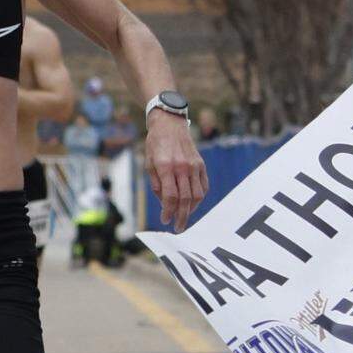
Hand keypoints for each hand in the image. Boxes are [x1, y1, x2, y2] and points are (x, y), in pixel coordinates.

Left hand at [145, 111, 207, 232]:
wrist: (169, 124)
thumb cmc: (155, 144)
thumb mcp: (148, 163)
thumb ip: (156, 184)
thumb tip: (164, 204)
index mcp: (165, 166)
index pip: (170, 196)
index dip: (168, 212)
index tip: (165, 220)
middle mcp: (182, 167)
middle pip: (185, 199)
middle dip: (181, 217)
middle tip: (178, 228)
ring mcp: (194, 165)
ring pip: (197, 195)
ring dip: (191, 210)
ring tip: (184, 217)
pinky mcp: (201, 164)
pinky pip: (204, 186)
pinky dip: (199, 198)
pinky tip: (192, 204)